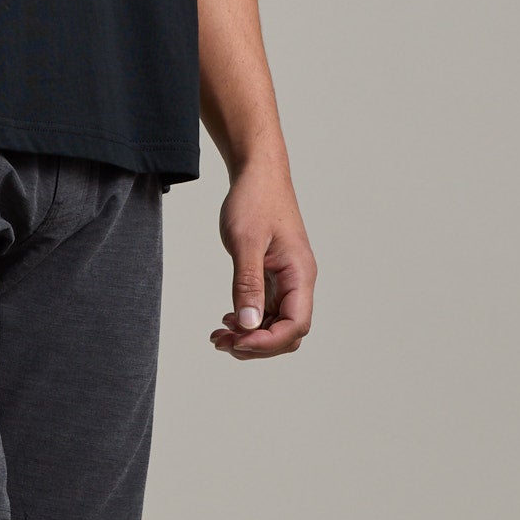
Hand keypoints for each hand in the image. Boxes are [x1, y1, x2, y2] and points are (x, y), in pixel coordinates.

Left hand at [212, 159, 315, 358]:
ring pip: (275, 325)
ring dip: (249, 336)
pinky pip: (266, 310)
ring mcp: (286, 281)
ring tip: (219, 335)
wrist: (257, 174)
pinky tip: (228, 319)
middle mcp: (298, 282)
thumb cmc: (255, 201)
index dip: (268, 342)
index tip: (237, 340)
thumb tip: (249, 324)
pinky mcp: (273, 277)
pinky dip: (247, 321)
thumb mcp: (246, 242)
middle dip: (256, 344)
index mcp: (300, 274)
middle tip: (222, 341)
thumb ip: (248, 284)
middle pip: (288, 333)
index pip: (295, 325)